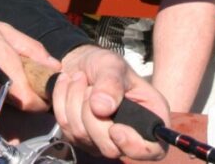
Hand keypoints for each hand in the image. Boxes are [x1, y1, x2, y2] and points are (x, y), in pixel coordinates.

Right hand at [0, 10, 58, 110]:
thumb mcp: (3, 30)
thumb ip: (31, 49)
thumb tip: (54, 65)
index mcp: (2, 68)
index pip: (30, 102)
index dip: (43, 100)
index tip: (45, 90)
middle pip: (18, 101)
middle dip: (25, 89)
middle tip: (22, 70)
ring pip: (2, 101)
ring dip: (7, 89)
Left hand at [52, 45, 169, 159]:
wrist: (80, 62)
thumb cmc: (104, 64)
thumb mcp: (112, 65)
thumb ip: (111, 83)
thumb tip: (102, 109)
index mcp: (150, 116)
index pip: (152, 150)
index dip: (133, 145)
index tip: (115, 128)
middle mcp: (129, 135)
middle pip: (110, 148)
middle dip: (92, 115)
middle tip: (89, 85)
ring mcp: (103, 140)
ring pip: (83, 136)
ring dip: (74, 102)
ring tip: (79, 79)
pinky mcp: (81, 139)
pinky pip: (66, 129)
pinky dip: (61, 103)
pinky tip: (67, 87)